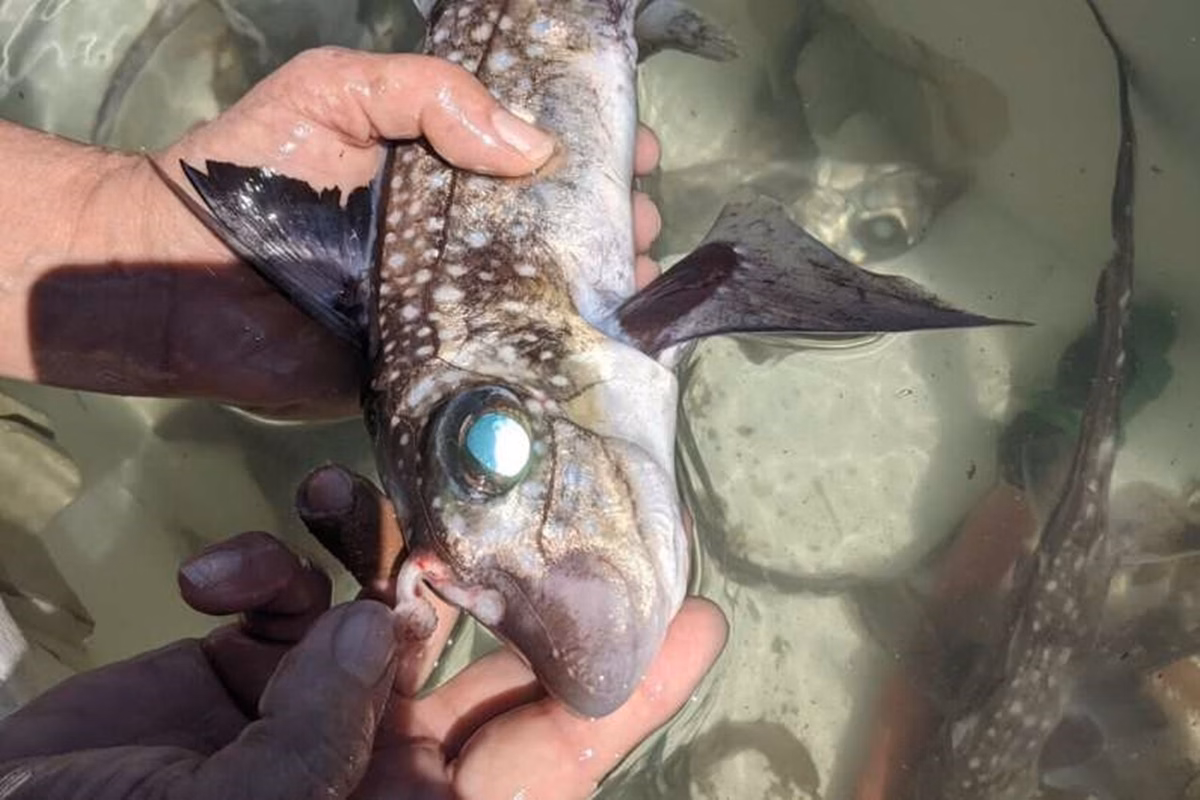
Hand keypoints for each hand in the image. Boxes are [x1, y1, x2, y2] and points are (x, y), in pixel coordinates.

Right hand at [0, 471, 725, 799]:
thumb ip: (322, 737)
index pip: (553, 753)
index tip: (700, 618)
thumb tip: (367, 626)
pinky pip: (294, 595)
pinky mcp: (255, 666)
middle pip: (492, 660)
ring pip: (393, 600)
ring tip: (333, 508)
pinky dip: (269, 566)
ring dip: (375, 541)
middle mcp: (388, 761)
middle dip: (516, 571)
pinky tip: (219, 570)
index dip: (630, 690)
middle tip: (560, 474)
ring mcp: (322, 708)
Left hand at [28, 49, 663, 416]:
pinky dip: (556, 354)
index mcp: (439, 170)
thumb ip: (426, 95)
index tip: (633, 148)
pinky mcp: (437, 365)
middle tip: (641, 216)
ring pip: (546, 294)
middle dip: (612, 217)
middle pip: (557, 225)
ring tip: (641, 274)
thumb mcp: (337, 92)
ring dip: (603, 284)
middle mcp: (458, 238)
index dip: (590, 148)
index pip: (535, 155)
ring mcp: (452, 304)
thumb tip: (531, 147)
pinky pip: (505, 358)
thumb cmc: (252, 171)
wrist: (178, 277)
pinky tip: (605, 344)